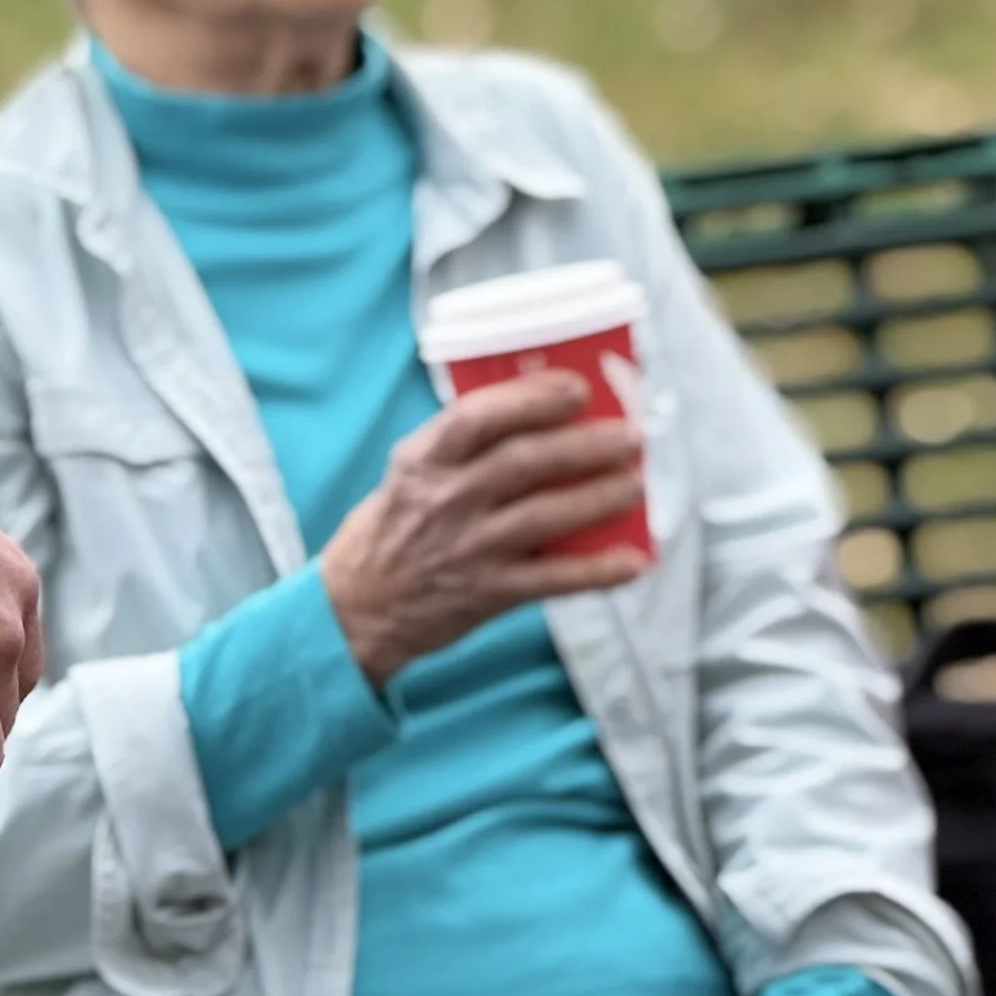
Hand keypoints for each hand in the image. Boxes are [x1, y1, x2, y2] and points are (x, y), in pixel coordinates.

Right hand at [319, 373, 647, 683]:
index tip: (577, 387)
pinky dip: (598, 570)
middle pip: (523, 463)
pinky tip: (634, 560)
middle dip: (583, 445)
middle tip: (630, 434)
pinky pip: (553, 579)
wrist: (359, 608)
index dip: (531, 398)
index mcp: (423, 460)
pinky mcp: (489, 594)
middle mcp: (445, 500)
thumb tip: (540, 407)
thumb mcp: (411, 470)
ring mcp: (468, 549)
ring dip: (598, 497)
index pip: (476, 417)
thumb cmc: (395, 526)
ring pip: (544, 515)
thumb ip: (461, 444)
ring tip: (637, 483)